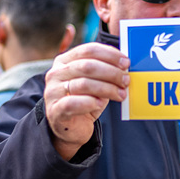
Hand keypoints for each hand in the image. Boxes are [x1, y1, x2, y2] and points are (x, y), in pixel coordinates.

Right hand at [44, 43, 129, 159]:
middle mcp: (56, 73)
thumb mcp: (95, 83)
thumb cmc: (84, 102)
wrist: (70, 128)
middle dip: (112, 72)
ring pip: (84, 84)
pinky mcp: (55, 110)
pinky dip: (90, 102)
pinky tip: (100, 104)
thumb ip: (105, 72)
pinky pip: (73, 103)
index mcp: (65, 61)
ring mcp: (53, 92)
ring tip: (121, 94)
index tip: (126, 63)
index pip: (88, 50)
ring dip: (107, 89)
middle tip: (126, 80)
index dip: (110, 55)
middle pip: (87, 66)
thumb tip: (125, 66)